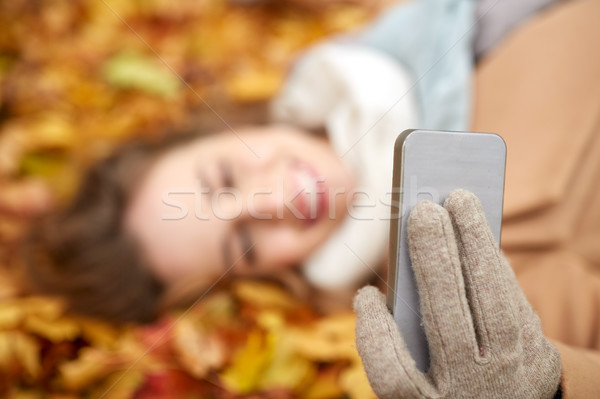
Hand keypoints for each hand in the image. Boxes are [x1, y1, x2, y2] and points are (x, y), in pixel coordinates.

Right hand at [354, 190, 560, 398]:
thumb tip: (408, 259)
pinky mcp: (539, 360)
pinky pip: (515, 305)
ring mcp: (509, 378)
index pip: (393, 375)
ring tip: (458, 199)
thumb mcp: (414, 375)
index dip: (376, 333)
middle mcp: (466, 395)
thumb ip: (401, 335)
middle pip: (448, 327)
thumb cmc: (439, 380)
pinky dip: (494, 263)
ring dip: (475, 247)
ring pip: (493, 309)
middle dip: (435, 263)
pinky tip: (477, 232)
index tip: (367, 295)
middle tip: (424, 211)